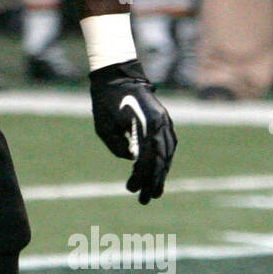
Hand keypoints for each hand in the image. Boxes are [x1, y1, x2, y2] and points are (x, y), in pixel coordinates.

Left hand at [90, 60, 176, 203]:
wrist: (117, 74)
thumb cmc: (106, 100)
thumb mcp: (104, 127)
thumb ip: (118, 147)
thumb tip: (133, 160)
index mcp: (147, 126)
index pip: (147, 160)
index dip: (140, 178)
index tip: (130, 189)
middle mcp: (161, 124)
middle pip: (161, 160)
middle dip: (153, 181)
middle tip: (145, 199)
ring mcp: (165, 121)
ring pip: (167, 153)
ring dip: (161, 173)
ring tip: (154, 190)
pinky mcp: (163, 119)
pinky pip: (168, 144)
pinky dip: (164, 159)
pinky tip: (159, 170)